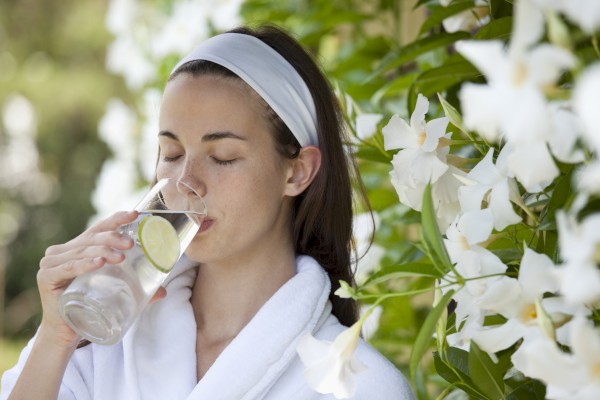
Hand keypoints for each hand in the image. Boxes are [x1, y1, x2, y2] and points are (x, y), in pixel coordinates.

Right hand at [36, 210, 137, 347]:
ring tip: (121, 257)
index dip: (116, 219)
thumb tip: (164, 291)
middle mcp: (62, 251)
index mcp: (77, 247)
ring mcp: (51, 263)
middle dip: (113, 237)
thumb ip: (137, 289)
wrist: (65, 333)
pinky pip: (69, 268)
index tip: (135, 214)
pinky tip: (99, 263)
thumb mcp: (113, 290)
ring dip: (103, 251)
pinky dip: (85, 264)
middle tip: (131, 244)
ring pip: (82, 251)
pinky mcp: (46, 277)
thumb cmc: (89, 306)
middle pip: (91, 238)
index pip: (98, 228)